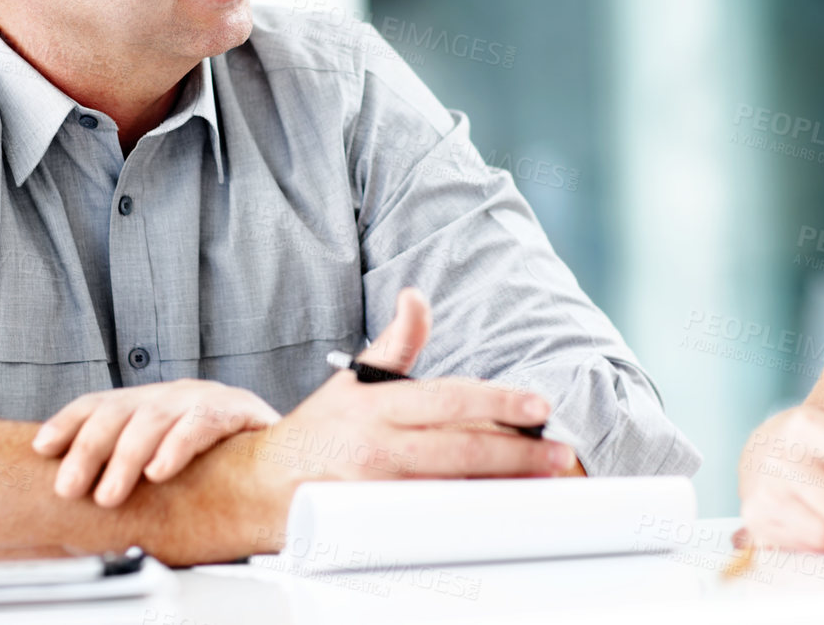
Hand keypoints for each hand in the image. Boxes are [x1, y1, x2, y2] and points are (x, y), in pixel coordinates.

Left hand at [33, 380, 280, 506]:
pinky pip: (202, 424)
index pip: (100, 403)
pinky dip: (177, 446)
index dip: (68, 421)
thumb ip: (130, 466)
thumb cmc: (219, 463)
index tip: (41, 447)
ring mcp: (205, 398)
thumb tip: (75, 492)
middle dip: (89, 449)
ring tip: (107, 494)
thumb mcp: (166, 460)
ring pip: (155, 417)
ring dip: (125, 457)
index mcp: (151, 403)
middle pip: (120, 410)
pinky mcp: (238, 411)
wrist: (288, 454)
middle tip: (69, 489)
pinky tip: (161, 470)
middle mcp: (173, 395)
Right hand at [244, 288, 573, 493]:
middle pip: (461, 448)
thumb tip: (417, 298)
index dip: (498, 401)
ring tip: (542, 479)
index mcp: (379, 405)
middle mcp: (379, 446)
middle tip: (559, 453)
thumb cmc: (320, 431)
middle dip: (518, 452)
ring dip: (502, 484)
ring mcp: (378, 490)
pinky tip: (498, 507)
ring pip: (453, 487)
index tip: (538, 406)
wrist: (263, 483)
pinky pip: (432, 519)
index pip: (449, 398)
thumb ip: (396, 341)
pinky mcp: (375, 525)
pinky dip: (469, 512)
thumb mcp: (355, 379)